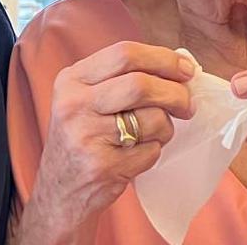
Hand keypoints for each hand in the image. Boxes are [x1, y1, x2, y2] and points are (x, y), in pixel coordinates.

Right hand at [28, 41, 195, 234]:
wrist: (59, 192)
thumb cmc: (83, 138)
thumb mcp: (86, 99)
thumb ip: (123, 78)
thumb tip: (180, 64)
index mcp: (72, 80)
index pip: (125, 54)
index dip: (163, 59)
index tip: (186, 69)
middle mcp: (74, 104)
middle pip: (141, 84)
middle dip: (175, 92)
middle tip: (187, 104)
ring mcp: (86, 136)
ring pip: (152, 118)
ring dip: (166, 127)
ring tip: (155, 134)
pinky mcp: (102, 167)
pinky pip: (150, 150)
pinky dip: (154, 151)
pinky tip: (137, 155)